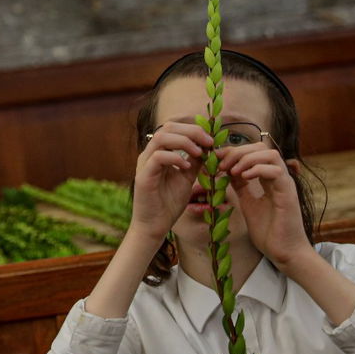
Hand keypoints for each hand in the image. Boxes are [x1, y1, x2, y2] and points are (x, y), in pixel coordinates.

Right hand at [129, 121, 214, 244]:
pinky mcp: (143, 176)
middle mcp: (149, 154)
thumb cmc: (168, 203)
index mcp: (159, 153)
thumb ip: (194, 162)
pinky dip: (175, 158)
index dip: (194, 129)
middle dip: (192, 131)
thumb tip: (207, 146)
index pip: (174, 128)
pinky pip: (158, 157)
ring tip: (199, 153)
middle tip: (209, 143)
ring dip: (184, 142)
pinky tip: (186, 167)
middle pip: (168, 127)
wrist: (155, 226)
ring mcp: (144, 164)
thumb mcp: (187, 178)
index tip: (211, 141)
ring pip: (161, 138)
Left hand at [218, 144, 312, 268]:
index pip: (254, 153)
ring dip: (248, 158)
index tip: (216, 159)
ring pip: (270, 154)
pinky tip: (243, 177)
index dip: (234, 152)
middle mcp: (279, 178)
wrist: (285, 253)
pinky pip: (276, 171)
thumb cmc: (269, 232)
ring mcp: (285, 184)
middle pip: (262, 147)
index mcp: (269, 179)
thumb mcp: (248, 204)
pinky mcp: (288, 193)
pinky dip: (258, 169)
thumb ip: (241, 187)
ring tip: (232, 170)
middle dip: (238, 151)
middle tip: (222, 164)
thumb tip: (227, 172)